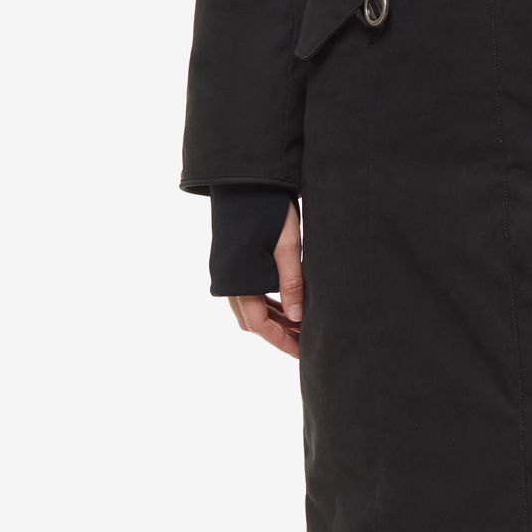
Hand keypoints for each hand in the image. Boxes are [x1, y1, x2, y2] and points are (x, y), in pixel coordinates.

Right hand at [227, 201, 302, 354]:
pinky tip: (285, 304)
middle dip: (277, 334)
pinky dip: (266, 303)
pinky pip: (247, 293)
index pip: (259, 324)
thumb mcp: (288, 246)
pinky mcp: (232, 263)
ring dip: (271, 319)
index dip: (281, 340)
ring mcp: (227, 273)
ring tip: (299, 325)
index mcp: (238, 281)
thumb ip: (291, 283)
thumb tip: (297, 318)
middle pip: (251, 321)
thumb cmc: (270, 209)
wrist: (247, 180)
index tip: (302, 351)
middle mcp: (227, 281)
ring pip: (249, 308)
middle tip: (304, 341)